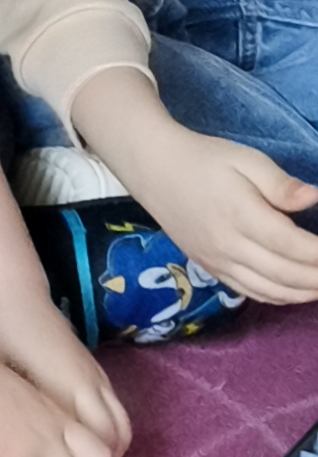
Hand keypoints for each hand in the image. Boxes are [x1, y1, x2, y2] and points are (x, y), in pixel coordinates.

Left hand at [0, 285, 131, 456]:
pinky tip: (86, 452)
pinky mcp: (94, 371)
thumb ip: (9, 423)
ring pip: (118, 432)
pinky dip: (108, 438)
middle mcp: (88, 387)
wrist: (9, 294)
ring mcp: (96, 378)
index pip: (94, 450)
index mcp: (64, 391)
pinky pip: (115, 413)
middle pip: (110, 447)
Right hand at [124, 126, 317, 304]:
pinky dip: (278, 297)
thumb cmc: (203, 159)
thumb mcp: (246, 159)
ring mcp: (217, 261)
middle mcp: (228, 246)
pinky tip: (296, 292)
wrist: (153, 169)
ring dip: (303, 293)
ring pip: (269, 290)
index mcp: (241, 215)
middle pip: (285, 274)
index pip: (292, 245)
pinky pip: (249, 292)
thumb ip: (281, 183)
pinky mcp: (210, 267)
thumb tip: (313, 199)